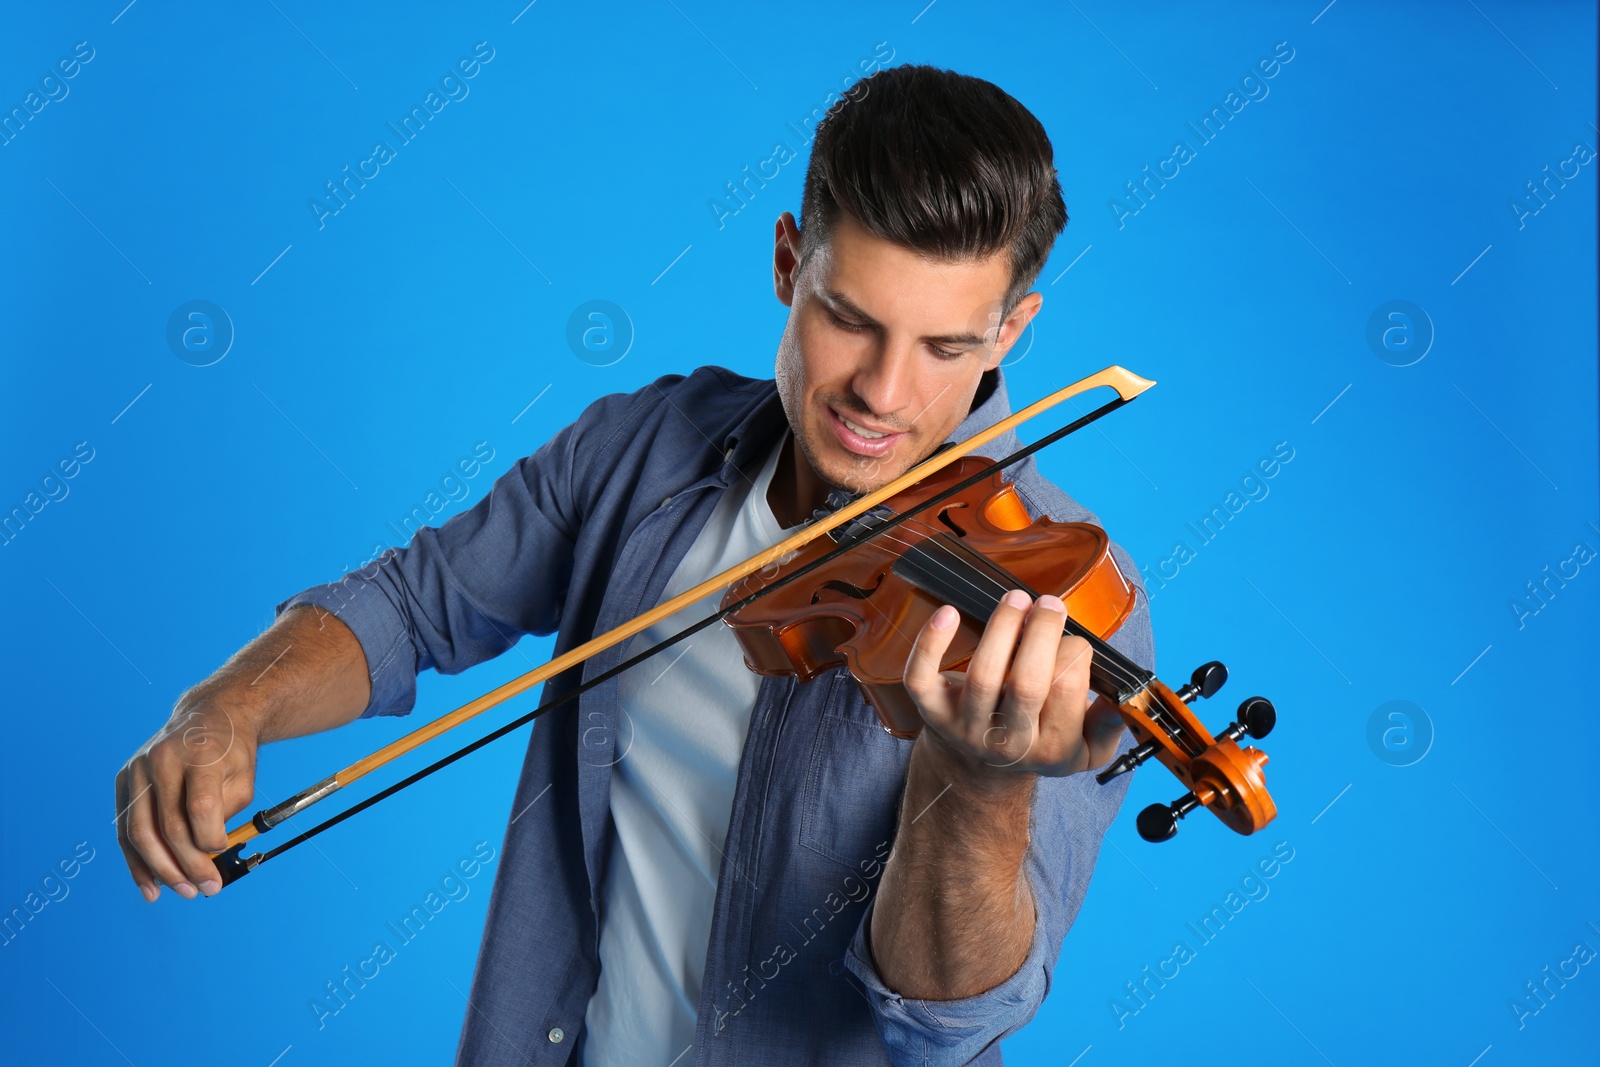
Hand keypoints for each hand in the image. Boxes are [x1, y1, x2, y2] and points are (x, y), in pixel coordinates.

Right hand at [115, 695, 259, 900]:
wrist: (210, 716)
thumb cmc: (232, 751)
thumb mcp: (244, 777)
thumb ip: (226, 814)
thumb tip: (204, 856)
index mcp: (200, 754)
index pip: (201, 808)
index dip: (211, 839)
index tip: (222, 852)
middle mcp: (163, 760)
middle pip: (168, 826)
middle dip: (188, 865)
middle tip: (206, 889)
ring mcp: (138, 769)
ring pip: (140, 832)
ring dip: (160, 870)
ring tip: (183, 891)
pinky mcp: (123, 779)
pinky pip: (125, 828)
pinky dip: (136, 861)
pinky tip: (150, 886)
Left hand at [903, 589, 1125, 786]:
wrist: (979, 770)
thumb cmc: (1037, 742)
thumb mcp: (1085, 750)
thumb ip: (1108, 726)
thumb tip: (1122, 699)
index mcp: (1051, 748)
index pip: (1067, 688)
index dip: (1074, 651)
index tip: (1072, 639)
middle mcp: (1007, 742)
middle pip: (1026, 683)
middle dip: (1042, 633)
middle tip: (1050, 604)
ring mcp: (966, 727)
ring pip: (982, 675)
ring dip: (1002, 626)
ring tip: (1017, 599)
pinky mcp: (932, 710)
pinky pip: (921, 677)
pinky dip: (930, 644)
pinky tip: (948, 613)